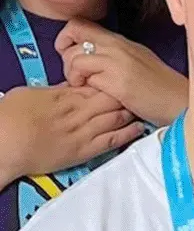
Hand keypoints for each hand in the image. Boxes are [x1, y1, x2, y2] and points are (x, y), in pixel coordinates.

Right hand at [0, 85, 143, 185]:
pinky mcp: (84, 151)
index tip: (122, 79)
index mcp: (66, 96)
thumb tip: (70, 87)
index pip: (98, 85)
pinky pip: (113, 141)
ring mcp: (83, 132)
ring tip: (142, 108)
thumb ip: (55, 91)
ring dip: (131, 112)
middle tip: (138, 93)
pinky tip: (140, 128)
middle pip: (113, 99)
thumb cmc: (11, 117)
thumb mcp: (32, 94)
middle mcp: (79, 112)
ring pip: (117, 117)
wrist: (4, 144)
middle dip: (126, 95)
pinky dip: (129, 133)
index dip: (112, 81)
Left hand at [56, 19, 186, 125]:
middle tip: (78, 76)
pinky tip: (98, 94)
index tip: (71, 56)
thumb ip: (111, 55)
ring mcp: (118, 62)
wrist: (178, 103)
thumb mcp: (135, 61)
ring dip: (73, 75)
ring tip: (86, 86)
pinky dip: (86, 88)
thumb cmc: (158, 87)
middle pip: (72, 35)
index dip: (66, 38)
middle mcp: (117, 46)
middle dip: (66, 58)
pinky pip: (87, 79)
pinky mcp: (118, 82)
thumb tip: (85, 55)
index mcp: (120, 40)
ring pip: (75, 58)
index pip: (79, 25)